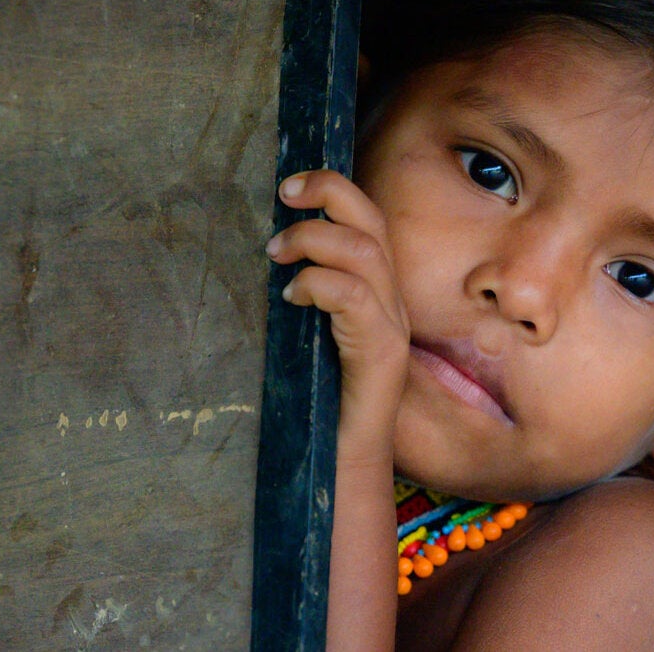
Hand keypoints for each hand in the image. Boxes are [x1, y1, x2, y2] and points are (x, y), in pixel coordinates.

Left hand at [266, 169, 408, 454]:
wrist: (339, 464)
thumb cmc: (314, 403)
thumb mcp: (302, 333)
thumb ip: (298, 294)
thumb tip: (262, 255)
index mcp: (375, 292)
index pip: (367, 220)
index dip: (332, 190)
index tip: (288, 188)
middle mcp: (391, 301)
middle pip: (372, 220)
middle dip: (328, 192)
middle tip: (283, 194)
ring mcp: (391, 326)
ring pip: (365, 251)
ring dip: (314, 239)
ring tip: (277, 253)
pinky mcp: (382, 353)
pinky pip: (355, 297)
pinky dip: (319, 284)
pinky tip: (292, 295)